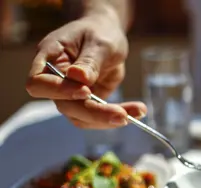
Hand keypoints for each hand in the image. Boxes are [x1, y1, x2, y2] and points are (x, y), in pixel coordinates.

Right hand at [26, 12, 145, 128]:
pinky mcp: (87, 104)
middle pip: (65, 106)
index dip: (59, 91)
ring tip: (138, 111)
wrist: (107, 36)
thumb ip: (90, 61)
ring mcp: (70, 95)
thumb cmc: (99, 32)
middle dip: (95, 113)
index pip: (39, 83)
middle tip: (123, 116)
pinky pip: (98, 118)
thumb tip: (78, 78)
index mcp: (49, 58)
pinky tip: (138, 111)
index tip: (87, 91)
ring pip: (82, 118)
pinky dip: (118, 116)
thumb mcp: (99, 43)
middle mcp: (55, 80)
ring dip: (109, 120)